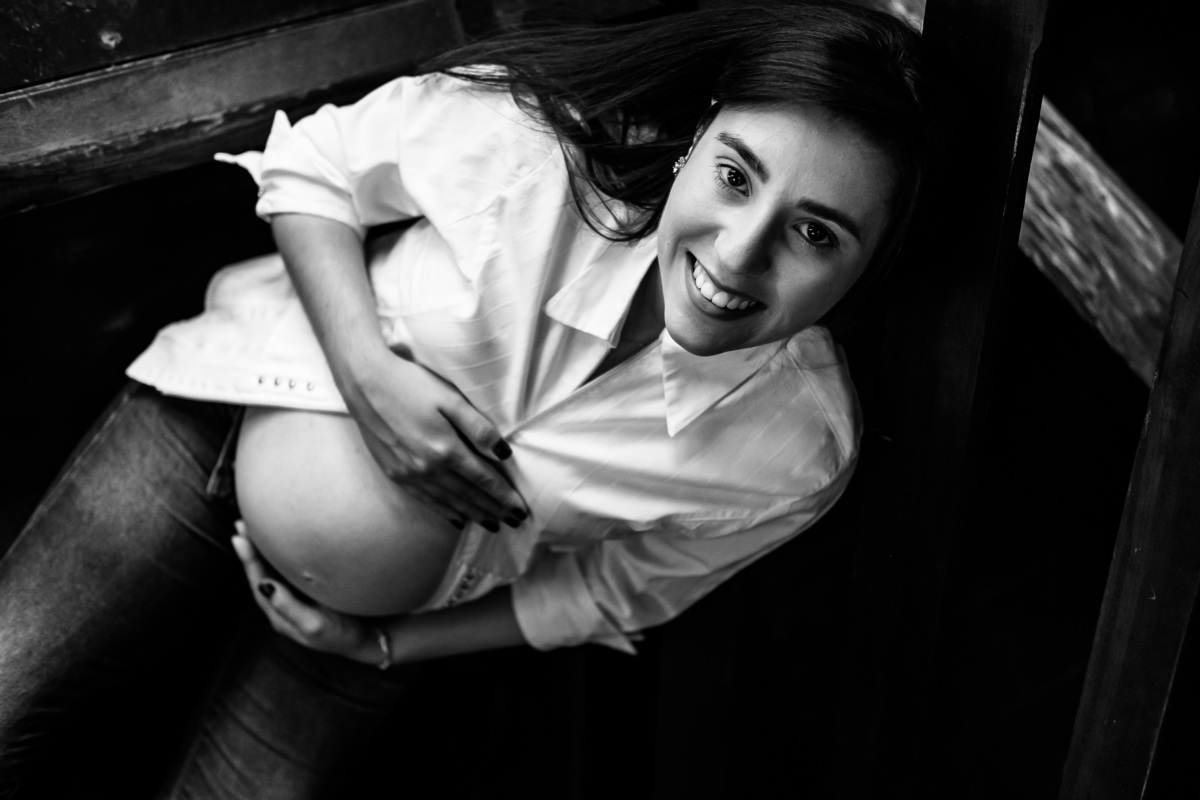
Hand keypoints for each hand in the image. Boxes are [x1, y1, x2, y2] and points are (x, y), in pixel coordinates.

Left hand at [232, 526, 374, 663]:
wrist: (370, 639)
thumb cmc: (343, 634)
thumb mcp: (315, 625)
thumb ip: (289, 607)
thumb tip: (264, 585)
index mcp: (280, 614)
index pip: (259, 582)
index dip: (249, 560)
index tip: (240, 537)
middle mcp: (284, 606)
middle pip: (261, 573)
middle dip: (251, 550)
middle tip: (242, 524)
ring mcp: (297, 598)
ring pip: (274, 571)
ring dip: (264, 550)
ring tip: (254, 529)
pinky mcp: (312, 591)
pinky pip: (290, 570)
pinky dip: (282, 554)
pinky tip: (283, 542)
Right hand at [340, 349, 527, 530]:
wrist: (365, 383)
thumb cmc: (411, 384)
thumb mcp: (450, 398)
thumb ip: (477, 427)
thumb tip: (503, 453)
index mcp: (445, 449)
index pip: (484, 480)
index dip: (504, 496)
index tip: (520, 510)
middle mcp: (428, 468)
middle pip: (469, 495)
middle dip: (494, 510)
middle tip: (514, 523)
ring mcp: (409, 474)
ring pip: (448, 502)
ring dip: (473, 515)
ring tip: (491, 525)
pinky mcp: (395, 474)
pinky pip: (426, 500)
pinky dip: (444, 511)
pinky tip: (456, 518)